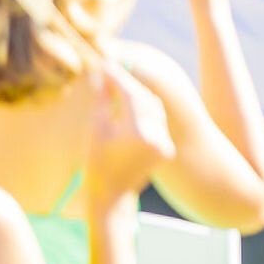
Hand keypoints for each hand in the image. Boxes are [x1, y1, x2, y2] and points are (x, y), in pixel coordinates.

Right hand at [86, 60, 175, 203]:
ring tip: (117, 90)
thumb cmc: (97, 165)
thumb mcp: (96, 130)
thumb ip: (102, 101)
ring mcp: (164, 142)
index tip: (106, 65)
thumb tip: (103, 75)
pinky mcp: (166, 148)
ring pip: (154, 107)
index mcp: (137, 132)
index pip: (130, 95)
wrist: (111, 197)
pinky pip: (158, 121)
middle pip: (144, 98)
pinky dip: (146, 111)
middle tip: (110, 74)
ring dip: (137, 97)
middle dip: (127, 85)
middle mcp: (156, 136)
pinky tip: (130, 108)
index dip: (118, 78)